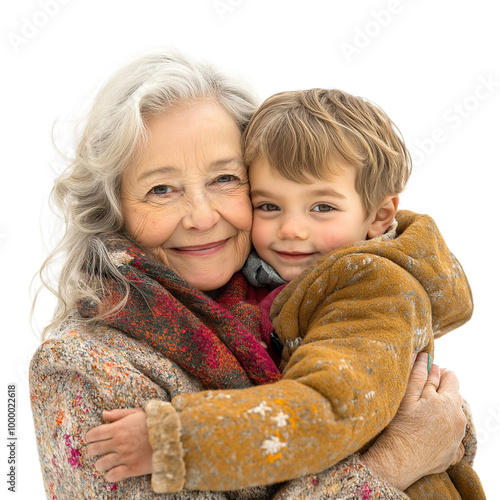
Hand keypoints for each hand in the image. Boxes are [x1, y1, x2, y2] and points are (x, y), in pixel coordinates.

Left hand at [85, 408, 152, 481]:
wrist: (172, 436)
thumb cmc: (154, 423)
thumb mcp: (137, 413)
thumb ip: (119, 414)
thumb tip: (104, 414)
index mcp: (119, 428)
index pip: (94, 434)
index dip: (89, 437)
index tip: (90, 439)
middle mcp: (119, 443)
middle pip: (93, 449)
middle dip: (91, 450)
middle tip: (95, 450)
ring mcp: (125, 456)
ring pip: (101, 464)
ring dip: (100, 464)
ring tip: (104, 462)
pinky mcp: (132, 468)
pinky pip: (113, 476)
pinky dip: (110, 475)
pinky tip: (113, 471)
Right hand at [360, 353, 465, 490]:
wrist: (399, 462)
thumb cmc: (400, 427)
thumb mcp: (407, 396)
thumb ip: (418, 375)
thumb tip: (425, 357)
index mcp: (449, 402)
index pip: (450, 377)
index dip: (436, 372)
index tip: (422, 376)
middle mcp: (459, 419)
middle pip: (453, 395)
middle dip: (439, 391)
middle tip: (418, 395)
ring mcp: (457, 437)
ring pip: (452, 414)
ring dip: (440, 409)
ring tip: (420, 413)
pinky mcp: (452, 453)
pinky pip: (449, 432)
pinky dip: (439, 426)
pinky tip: (424, 429)